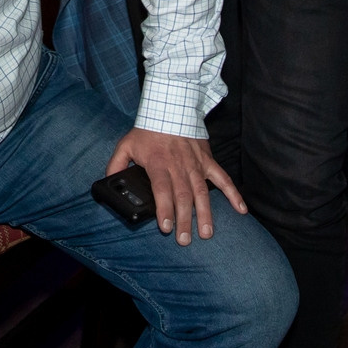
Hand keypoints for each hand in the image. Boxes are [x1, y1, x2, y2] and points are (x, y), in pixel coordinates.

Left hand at [106, 128, 246, 244]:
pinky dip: (233, 194)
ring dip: (205, 214)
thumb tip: (107, 183)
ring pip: (202, 192)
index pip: (162, 189)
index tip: (165, 226)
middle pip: (183, 197)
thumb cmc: (148, 130)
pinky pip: (223, 179)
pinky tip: (240, 210)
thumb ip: (116, 165)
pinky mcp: (208, 161)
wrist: (171, 107)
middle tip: (184, 240)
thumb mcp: (126, 145)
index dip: (164, 209)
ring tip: (206, 233)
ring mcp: (196, 164)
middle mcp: (179, 166)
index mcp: (159, 163)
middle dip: (184, 220)